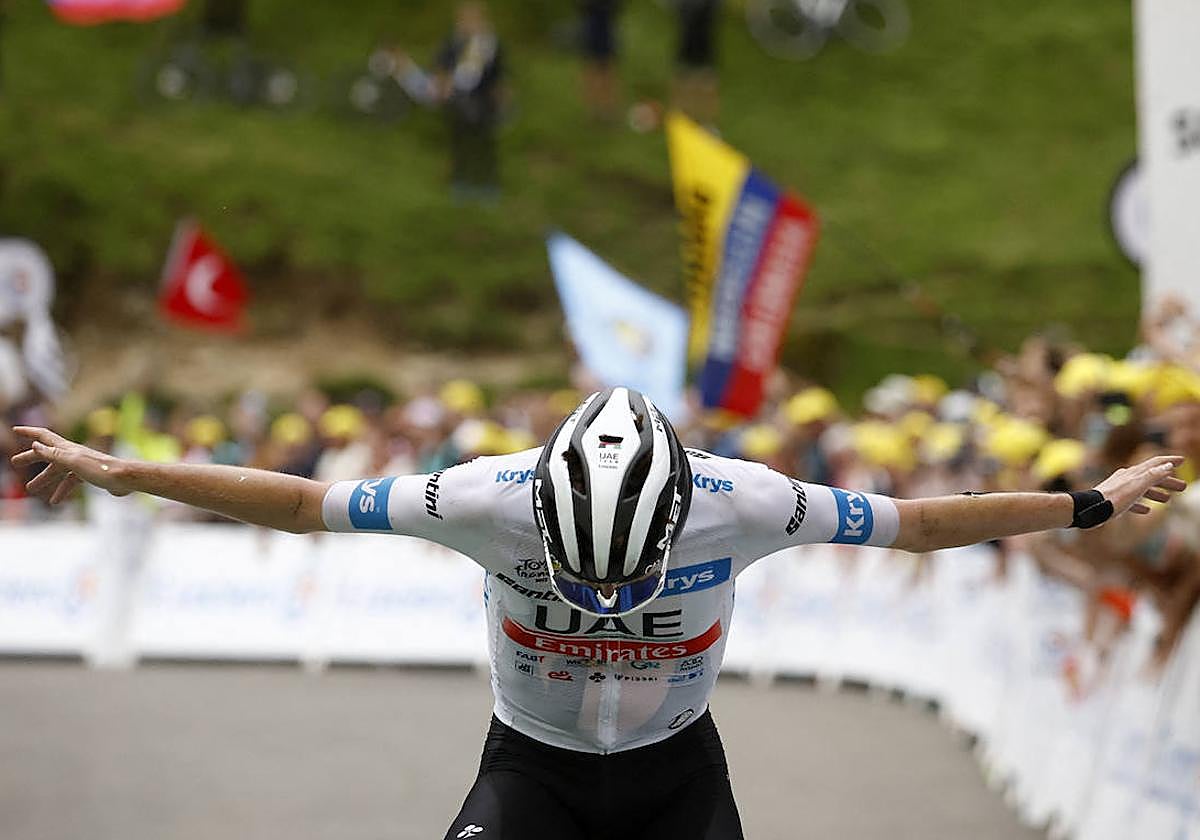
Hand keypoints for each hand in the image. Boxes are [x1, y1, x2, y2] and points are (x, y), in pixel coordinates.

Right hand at [9, 426, 132, 503]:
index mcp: (67, 448)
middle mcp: (73, 454)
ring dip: (44, 478)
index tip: (15, 430)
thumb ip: (54, 454)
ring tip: (31, 488)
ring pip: (58, 470)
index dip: (29, 432)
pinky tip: (55, 501)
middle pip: (47, 453)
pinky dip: (62, 490)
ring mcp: (81, 464)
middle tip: (15, 462)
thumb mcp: (73, 462)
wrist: (125, 479)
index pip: (44, 436)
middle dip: (31, 457)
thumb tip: (34, 445)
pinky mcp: (89, 475)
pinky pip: (70, 482)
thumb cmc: (101, 469)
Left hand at [1094, 455, 1187, 516]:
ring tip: (1168, 499)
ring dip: (1156, 493)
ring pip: (1142, 489)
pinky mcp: (1113, 501)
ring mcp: (1119, 489)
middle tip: (1183, 487)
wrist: (1090, 509)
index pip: (1155, 463)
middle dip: (1167, 481)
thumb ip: (1152, 476)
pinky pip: (1131, 501)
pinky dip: (1141, 504)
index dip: (1170, 460)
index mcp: (1134, 473)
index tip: (1183, 460)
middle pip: (1150, 477)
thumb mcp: (1137, 487)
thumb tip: (1168, 465)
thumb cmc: (1114, 498)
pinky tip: (1146, 510)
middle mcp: (1127, 478)